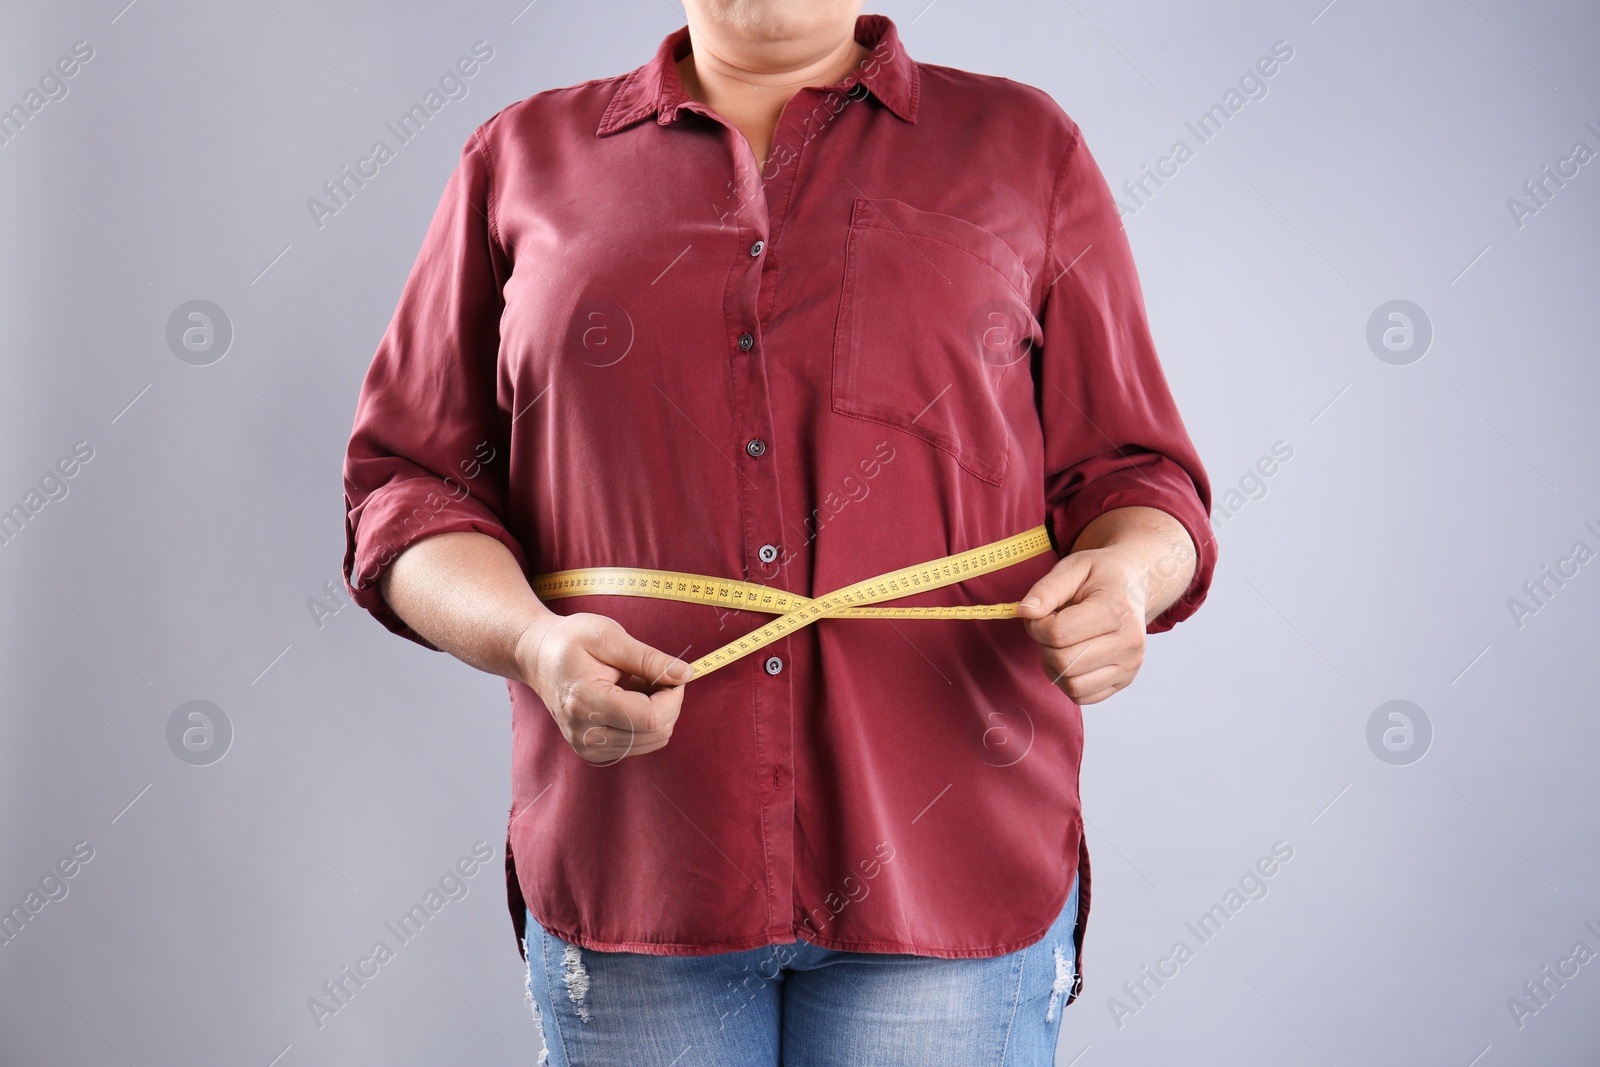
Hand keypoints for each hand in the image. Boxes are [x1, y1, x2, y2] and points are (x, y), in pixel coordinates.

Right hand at [512, 612, 692, 763]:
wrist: (537, 657)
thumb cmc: (571, 640)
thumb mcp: (609, 636)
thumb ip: (649, 658)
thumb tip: (686, 675)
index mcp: (586, 702)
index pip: (651, 718)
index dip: (673, 697)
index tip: (669, 672)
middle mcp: (585, 734)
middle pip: (656, 733)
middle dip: (669, 702)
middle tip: (653, 673)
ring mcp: (588, 747)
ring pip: (653, 740)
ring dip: (658, 711)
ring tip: (636, 684)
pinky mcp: (594, 752)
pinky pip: (641, 743)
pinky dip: (646, 721)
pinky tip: (630, 698)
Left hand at [1014, 547, 1150, 704]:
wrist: (1135, 584)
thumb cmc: (1101, 575)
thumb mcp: (1073, 566)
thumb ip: (1047, 588)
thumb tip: (1025, 612)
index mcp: (1117, 609)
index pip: (1059, 633)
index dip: (1036, 625)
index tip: (1040, 613)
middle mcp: (1129, 642)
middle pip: (1064, 662)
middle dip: (1043, 645)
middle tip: (1048, 627)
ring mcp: (1130, 665)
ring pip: (1072, 684)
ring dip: (1053, 666)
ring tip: (1059, 642)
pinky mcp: (1124, 680)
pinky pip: (1082, 696)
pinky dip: (1066, 680)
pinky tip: (1069, 657)